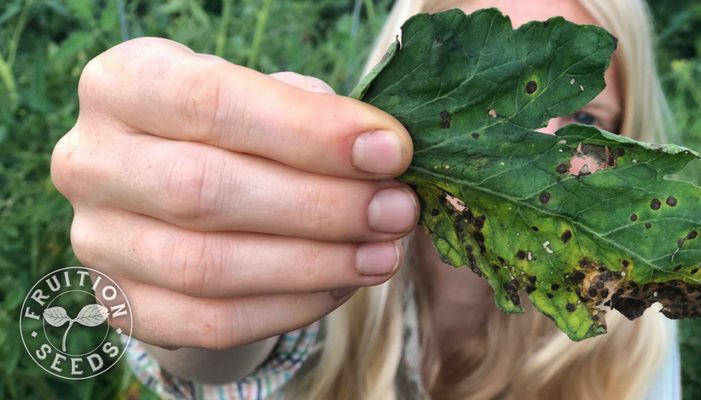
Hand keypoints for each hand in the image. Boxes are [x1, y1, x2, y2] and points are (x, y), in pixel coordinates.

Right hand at [51, 38, 417, 349]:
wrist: (181, 194)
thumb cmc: (239, 133)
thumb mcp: (268, 102)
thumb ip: (314, 119)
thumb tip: (381, 158)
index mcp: (124, 84)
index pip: (212, 103)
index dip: (309, 131)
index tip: (390, 150)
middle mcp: (91, 160)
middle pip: (206, 191)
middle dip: (321, 205)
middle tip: (396, 210)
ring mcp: (97, 239)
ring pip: (207, 266)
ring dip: (314, 263)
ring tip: (383, 253)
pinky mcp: (122, 302)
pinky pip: (210, 322)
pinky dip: (289, 307)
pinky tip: (341, 284)